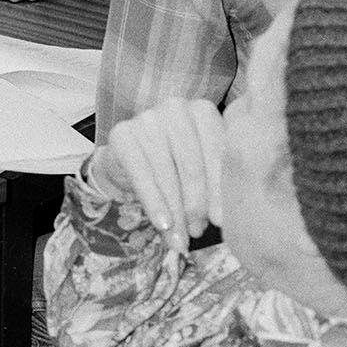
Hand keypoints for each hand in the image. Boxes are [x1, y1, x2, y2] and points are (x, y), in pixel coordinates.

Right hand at [93, 99, 226, 252]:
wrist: (129, 160)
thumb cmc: (175, 165)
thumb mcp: (201, 170)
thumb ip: (215, 186)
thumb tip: (224, 223)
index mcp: (204, 111)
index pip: (217, 153)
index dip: (220, 191)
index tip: (222, 222)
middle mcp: (176, 107)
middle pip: (192, 164)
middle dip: (196, 204)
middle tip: (198, 232)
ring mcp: (146, 118)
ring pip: (167, 173)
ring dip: (175, 212)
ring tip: (180, 239)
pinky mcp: (122, 133)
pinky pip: (142, 175)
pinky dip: (153, 203)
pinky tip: (162, 225)